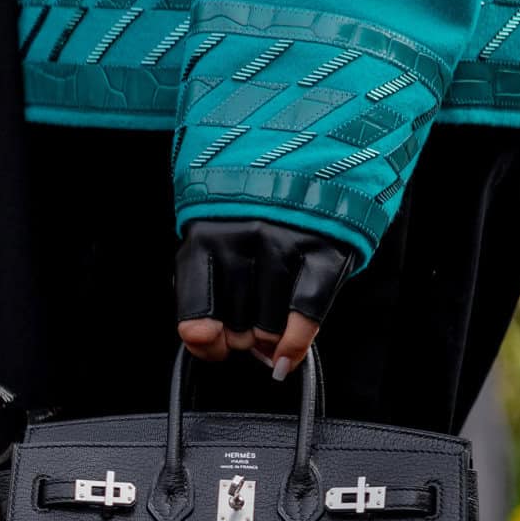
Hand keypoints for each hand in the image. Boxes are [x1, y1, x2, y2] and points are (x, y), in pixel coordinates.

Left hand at [175, 220, 354, 379]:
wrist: (312, 165)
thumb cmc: (254, 218)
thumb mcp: (215, 243)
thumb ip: (204, 294)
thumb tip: (209, 345)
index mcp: (205, 236)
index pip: (196, 314)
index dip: (206, 341)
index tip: (217, 342)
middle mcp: (242, 237)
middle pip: (235, 327)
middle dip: (243, 337)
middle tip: (251, 324)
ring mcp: (284, 242)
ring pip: (269, 328)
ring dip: (269, 340)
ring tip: (271, 326)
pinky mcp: (323, 250)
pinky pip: (305, 317)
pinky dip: (296, 344)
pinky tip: (287, 354)